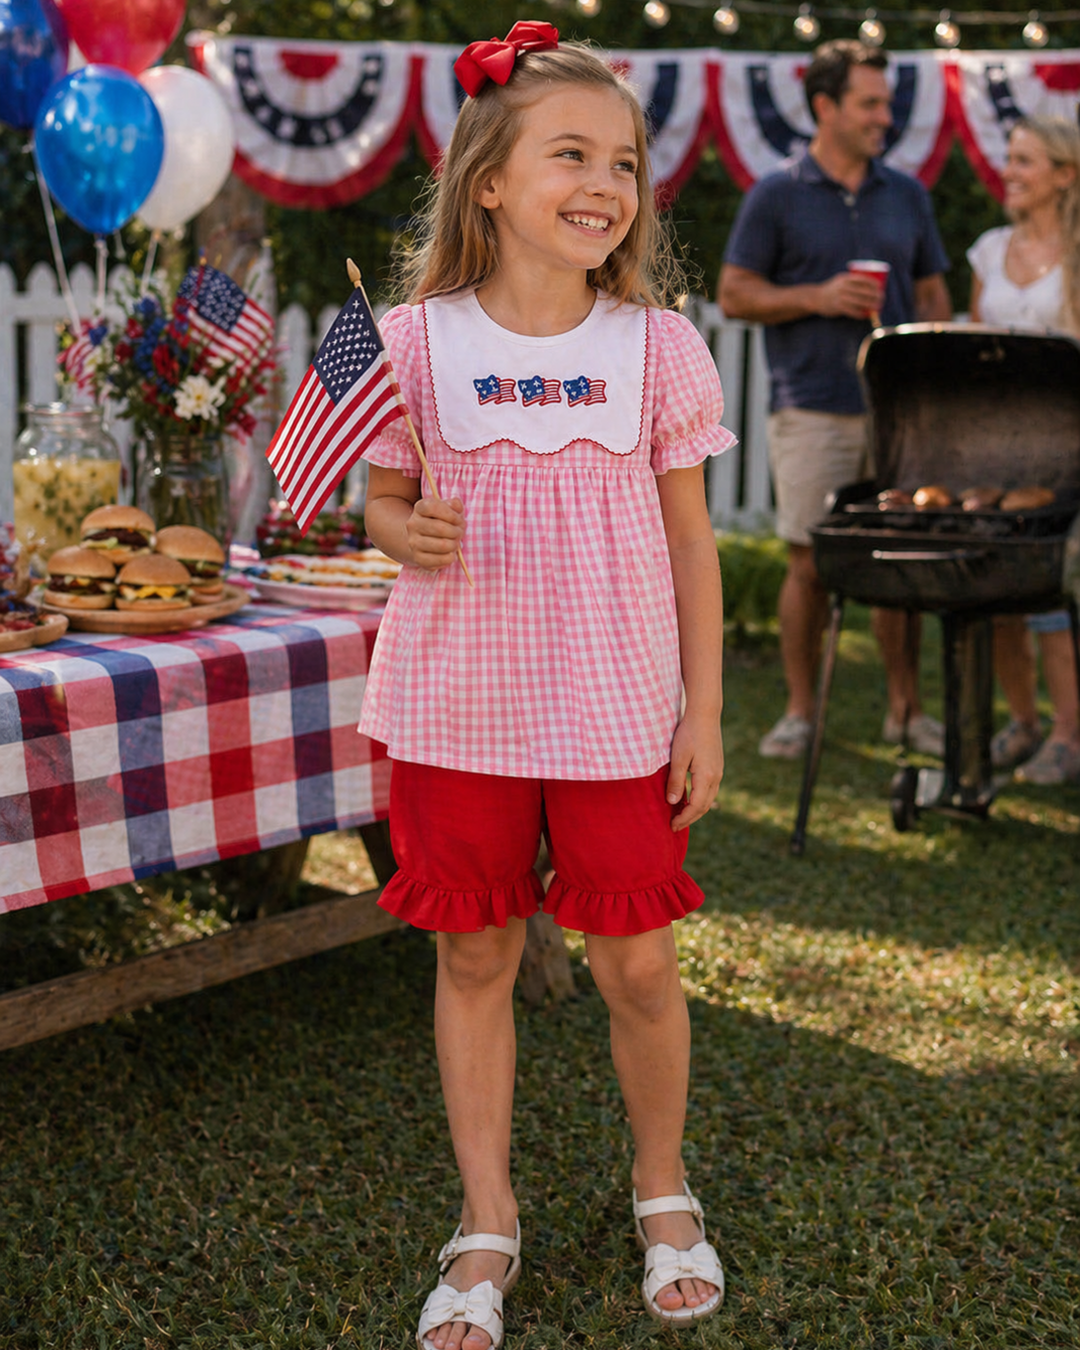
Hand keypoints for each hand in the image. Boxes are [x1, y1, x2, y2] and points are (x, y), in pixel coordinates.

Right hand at [406, 496, 464, 570]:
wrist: (422, 540)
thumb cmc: (440, 522)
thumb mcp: (447, 509)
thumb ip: (454, 505)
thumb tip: (457, 505)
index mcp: (420, 508)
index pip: (434, 508)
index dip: (451, 514)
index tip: (458, 520)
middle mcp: (413, 524)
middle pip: (440, 528)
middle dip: (456, 532)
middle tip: (460, 533)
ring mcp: (413, 542)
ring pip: (442, 545)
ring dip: (454, 545)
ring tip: (455, 543)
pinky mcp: (418, 558)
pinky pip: (440, 560)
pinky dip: (450, 558)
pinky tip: (450, 554)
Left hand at [666, 715, 723, 830]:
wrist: (705, 714)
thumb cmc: (688, 734)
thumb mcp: (678, 758)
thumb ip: (676, 781)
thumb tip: (673, 802)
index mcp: (706, 777)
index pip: (696, 807)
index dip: (684, 818)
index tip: (672, 826)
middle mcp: (716, 777)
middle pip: (704, 806)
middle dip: (690, 818)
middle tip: (674, 826)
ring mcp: (718, 771)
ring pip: (708, 799)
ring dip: (695, 810)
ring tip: (680, 815)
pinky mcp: (717, 766)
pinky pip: (709, 789)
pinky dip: (699, 799)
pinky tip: (689, 798)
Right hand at [815, 271, 883, 319]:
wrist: (815, 298)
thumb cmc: (832, 289)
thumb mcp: (840, 280)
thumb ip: (853, 281)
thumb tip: (870, 286)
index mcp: (845, 278)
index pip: (863, 279)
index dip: (873, 283)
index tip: (880, 287)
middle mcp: (843, 287)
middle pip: (864, 291)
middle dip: (875, 295)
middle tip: (882, 298)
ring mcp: (840, 297)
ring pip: (860, 302)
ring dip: (870, 305)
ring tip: (877, 308)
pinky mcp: (838, 307)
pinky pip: (852, 311)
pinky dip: (860, 314)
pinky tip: (865, 315)